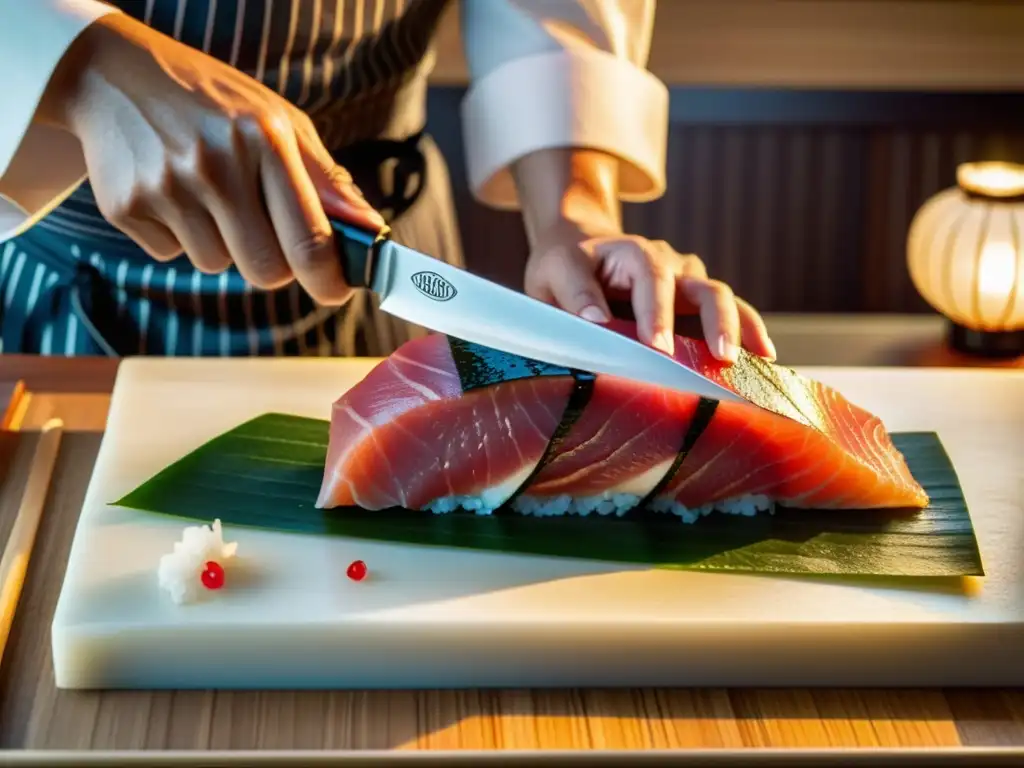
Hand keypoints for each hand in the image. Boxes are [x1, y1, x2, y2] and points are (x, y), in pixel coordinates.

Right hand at [37, 13, 384, 304]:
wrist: (116, 76)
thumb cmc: (218, 105)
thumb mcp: (281, 123)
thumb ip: (328, 181)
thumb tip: (371, 231)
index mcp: (265, 140)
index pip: (309, 240)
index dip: (329, 279)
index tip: (336, 289)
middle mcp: (215, 164)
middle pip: (265, 271)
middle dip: (275, 265)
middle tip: (267, 232)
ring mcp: (166, 186)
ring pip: (216, 265)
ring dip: (222, 244)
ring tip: (208, 193)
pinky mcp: (126, 206)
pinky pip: (173, 255)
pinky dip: (179, 235)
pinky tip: (172, 191)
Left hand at [524, 216, 775, 363]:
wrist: (579, 248)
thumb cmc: (564, 265)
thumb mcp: (554, 272)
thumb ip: (573, 293)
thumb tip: (597, 321)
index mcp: (633, 253)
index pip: (653, 280)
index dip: (658, 313)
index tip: (658, 347)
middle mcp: (669, 264)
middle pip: (703, 287)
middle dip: (715, 322)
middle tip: (721, 356)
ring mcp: (687, 281)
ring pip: (722, 300)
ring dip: (740, 329)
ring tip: (755, 360)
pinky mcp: (695, 302)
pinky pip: (728, 315)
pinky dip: (747, 333)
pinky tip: (762, 359)